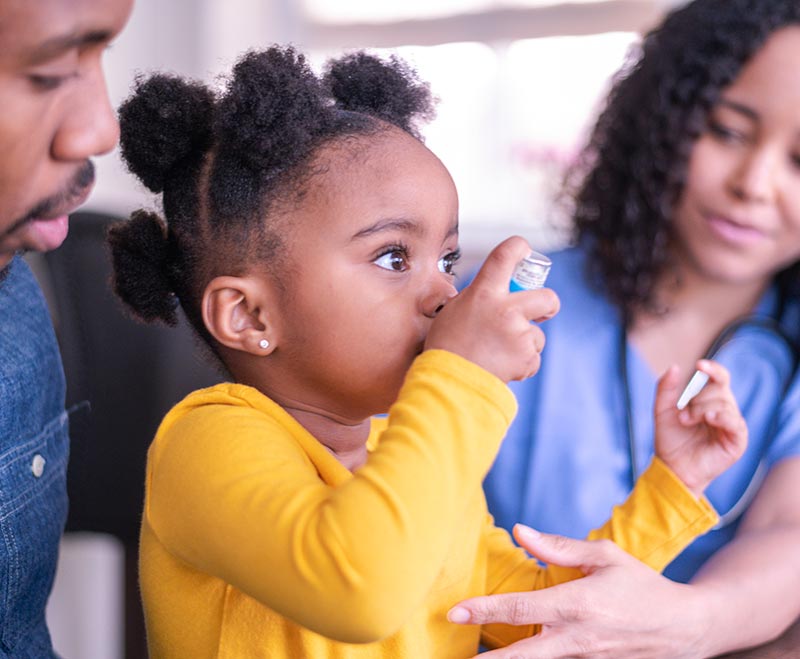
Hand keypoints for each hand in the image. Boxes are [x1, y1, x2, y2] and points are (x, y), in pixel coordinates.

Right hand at [425, 236, 559, 381]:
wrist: (449, 382)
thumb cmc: (446, 347)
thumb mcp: (454, 311)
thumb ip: (478, 298)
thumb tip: (492, 295)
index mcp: (483, 292)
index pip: (505, 255)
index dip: (519, 247)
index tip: (524, 250)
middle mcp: (505, 309)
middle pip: (547, 297)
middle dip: (549, 304)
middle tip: (543, 311)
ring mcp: (518, 334)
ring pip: (537, 335)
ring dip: (525, 344)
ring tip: (498, 353)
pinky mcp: (526, 357)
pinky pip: (533, 358)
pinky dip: (521, 364)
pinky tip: (501, 366)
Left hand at [449, 525, 708, 658]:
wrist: (685, 628)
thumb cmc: (641, 585)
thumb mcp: (604, 556)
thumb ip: (558, 547)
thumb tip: (519, 531)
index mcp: (577, 604)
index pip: (520, 609)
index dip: (483, 611)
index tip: (454, 613)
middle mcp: (577, 638)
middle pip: (522, 655)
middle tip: (456, 656)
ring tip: (477, 658)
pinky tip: (514, 656)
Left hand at [654, 360, 747, 496]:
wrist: (672, 467)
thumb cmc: (670, 439)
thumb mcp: (662, 410)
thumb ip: (666, 388)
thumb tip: (674, 367)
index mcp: (709, 400)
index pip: (720, 377)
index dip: (713, 369)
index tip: (700, 365)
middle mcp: (723, 409)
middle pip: (719, 389)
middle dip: (698, 399)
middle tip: (683, 415)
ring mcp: (731, 425)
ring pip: (724, 403)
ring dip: (702, 410)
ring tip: (687, 422)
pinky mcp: (737, 441)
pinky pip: (735, 422)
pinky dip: (722, 417)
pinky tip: (711, 418)